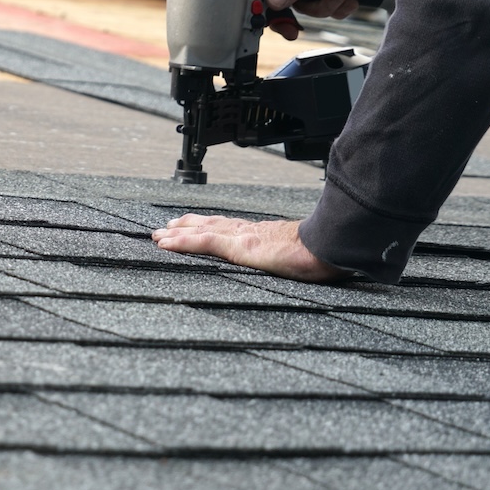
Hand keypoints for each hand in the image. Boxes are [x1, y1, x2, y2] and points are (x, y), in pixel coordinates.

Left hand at [152, 214, 350, 282]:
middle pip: (210, 225)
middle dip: (185, 226)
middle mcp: (248, 231)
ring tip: (158, 236)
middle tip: (165, 229)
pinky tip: (165, 244)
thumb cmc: (323, 253)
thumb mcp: (302, 257)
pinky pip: (203, 243)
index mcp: (262, 234)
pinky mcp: (239, 247)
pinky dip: (182, 243)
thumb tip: (299, 265)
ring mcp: (242, 237)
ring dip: (176, 234)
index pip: (229, 228)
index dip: (208, 226)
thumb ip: (292, 258)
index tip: (192, 226)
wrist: (331, 247)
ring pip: (200, 232)